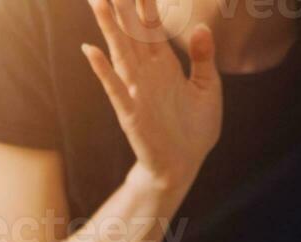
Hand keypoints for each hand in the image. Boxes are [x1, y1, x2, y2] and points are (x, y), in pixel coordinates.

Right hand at [82, 0, 222, 192]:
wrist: (184, 166)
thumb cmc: (196, 129)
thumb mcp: (209, 90)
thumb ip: (204, 59)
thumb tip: (201, 26)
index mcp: (166, 65)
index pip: (152, 27)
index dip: (145, 3)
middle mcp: (148, 73)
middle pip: (132, 33)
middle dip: (122, 7)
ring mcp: (137, 91)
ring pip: (121, 54)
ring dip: (109, 29)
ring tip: (99, 3)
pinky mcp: (131, 113)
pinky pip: (115, 89)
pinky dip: (103, 71)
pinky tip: (91, 51)